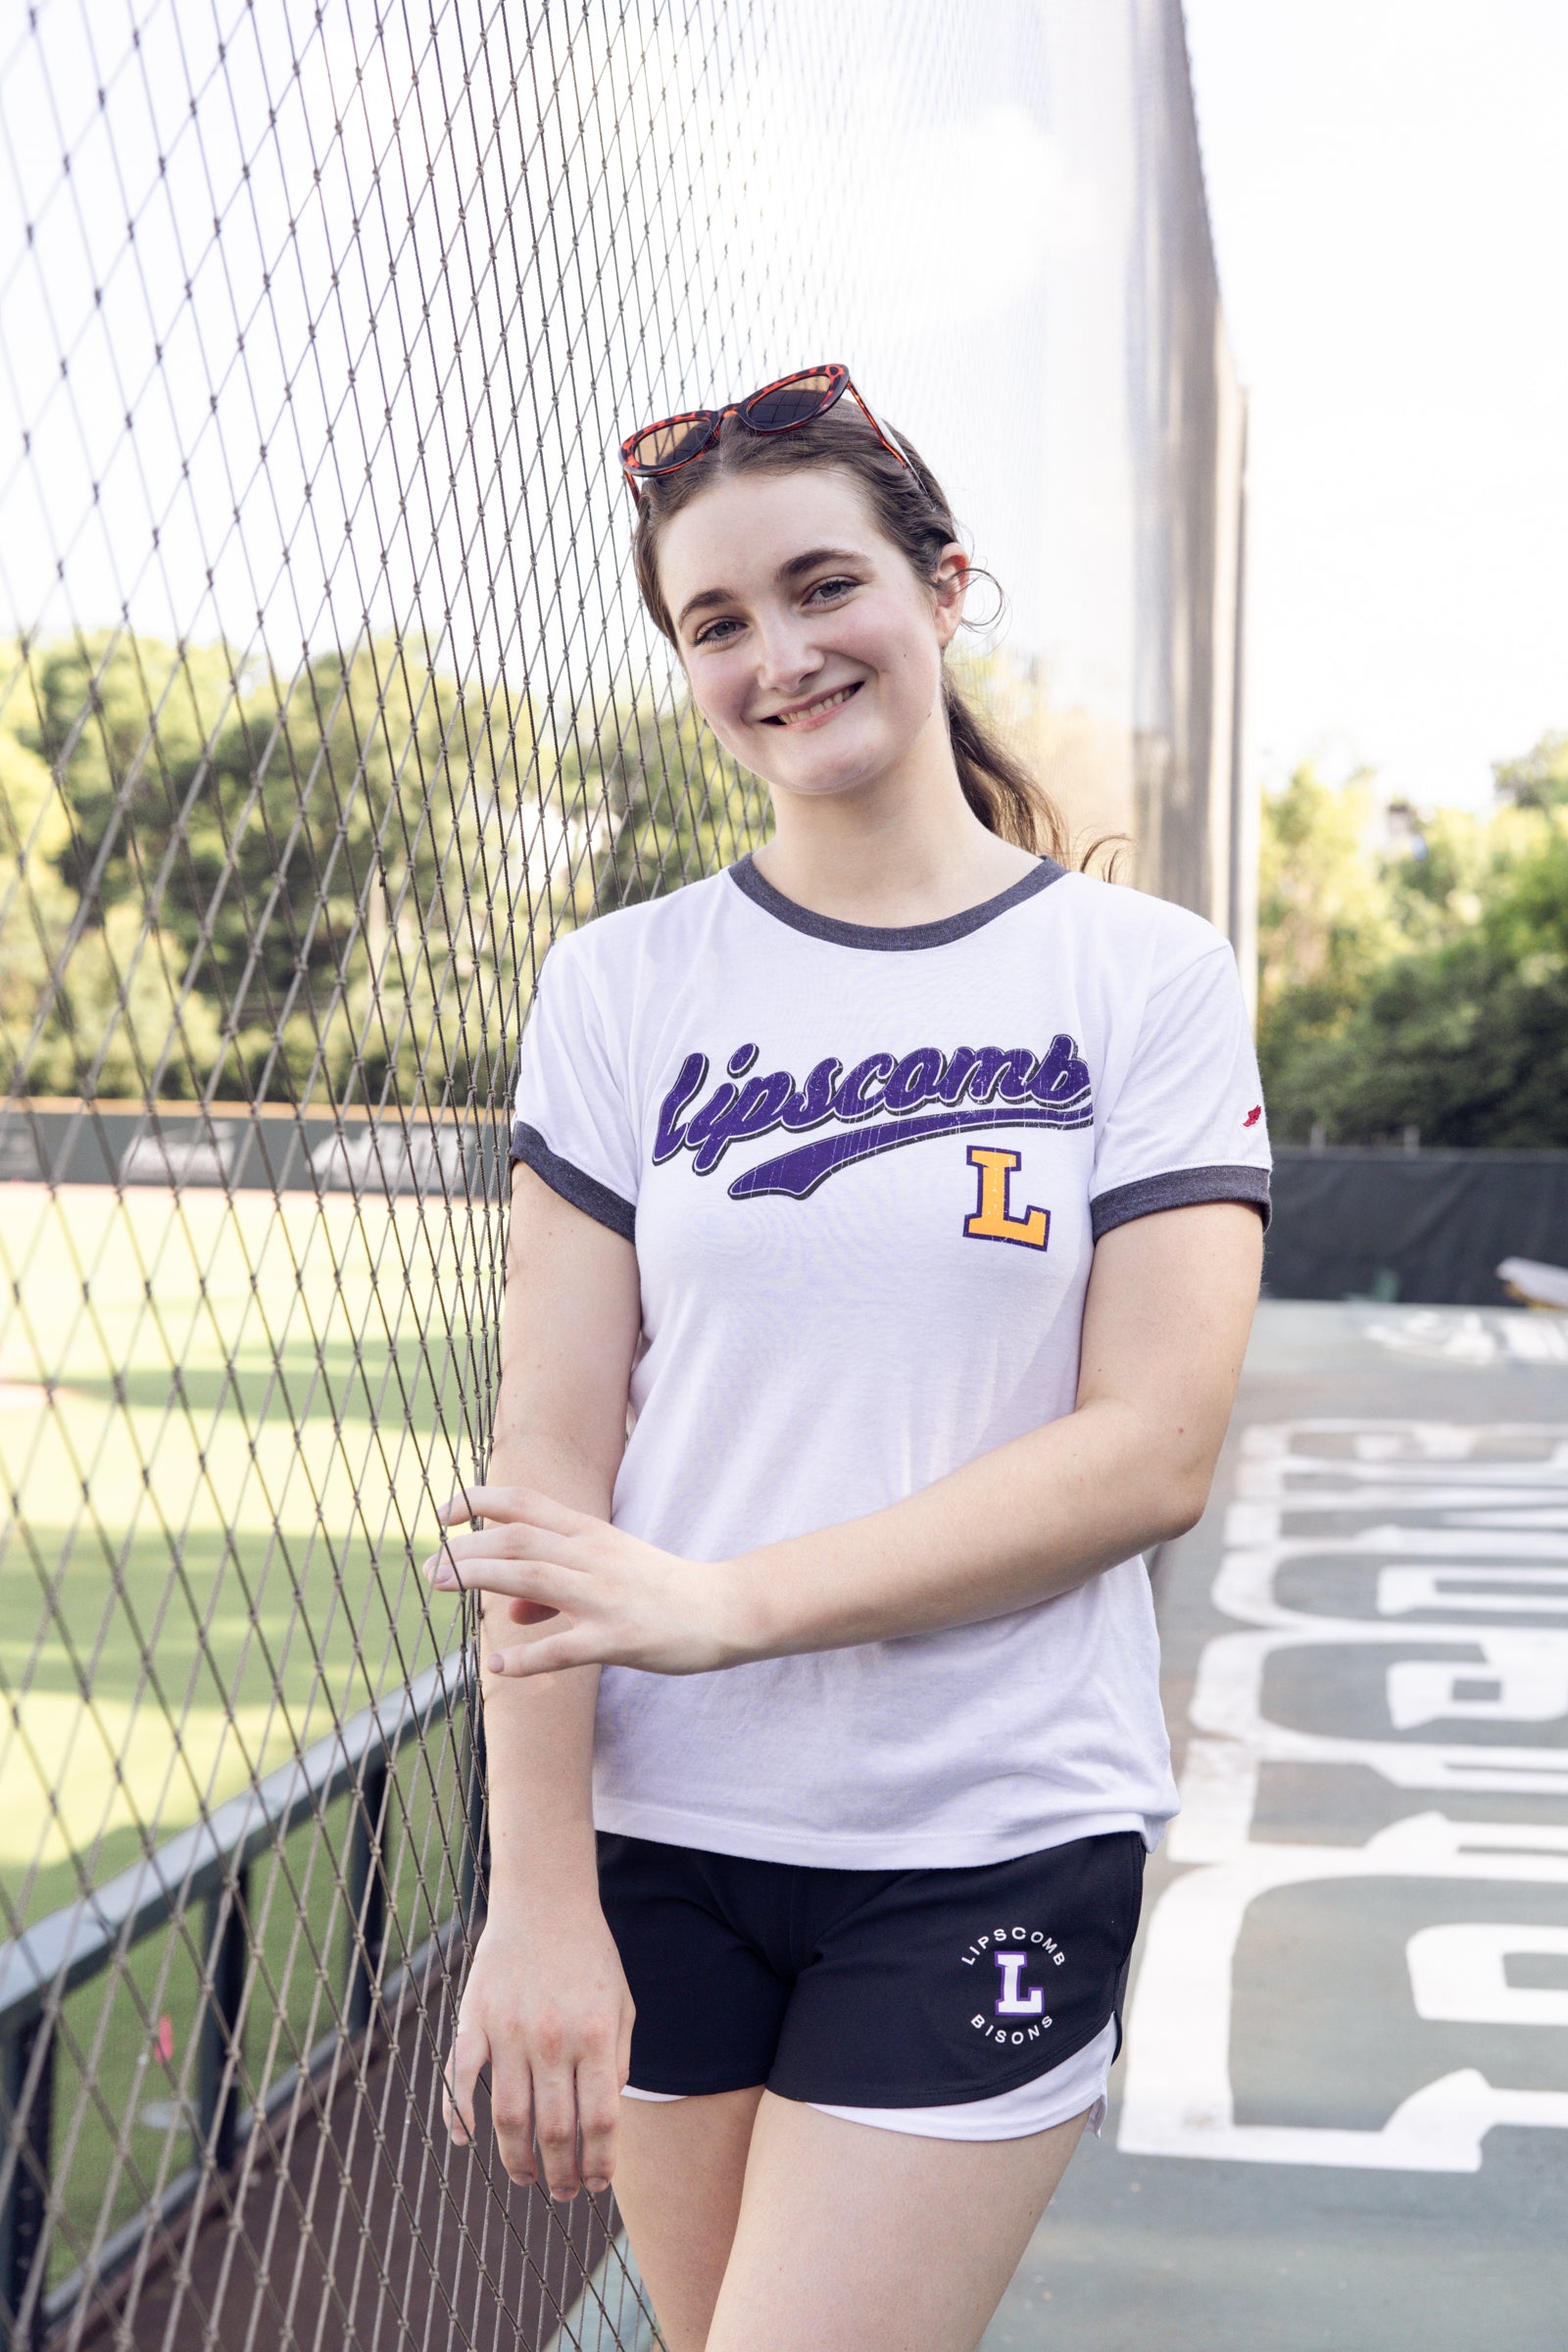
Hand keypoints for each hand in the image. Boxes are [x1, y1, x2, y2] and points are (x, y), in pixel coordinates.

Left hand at [424, 1485, 748, 1676]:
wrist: (723, 1608)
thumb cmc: (660, 1587)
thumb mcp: (606, 1571)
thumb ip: (552, 1588)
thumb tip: (506, 1612)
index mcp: (590, 1533)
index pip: (526, 1503)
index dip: (479, 1500)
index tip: (443, 1513)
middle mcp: (592, 1556)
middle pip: (519, 1538)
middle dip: (467, 1548)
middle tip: (431, 1568)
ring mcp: (605, 1596)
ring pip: (532, 1578)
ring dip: (481, 1578)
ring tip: (442, 1585)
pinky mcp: (619, 1637)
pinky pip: (566, 1647)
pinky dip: (528, 1656)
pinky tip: (498, 1666)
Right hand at [446, 1902, 634, 2198]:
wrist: (545, 1900)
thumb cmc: (590, 1956)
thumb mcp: (622, 2004)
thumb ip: (617, 2062)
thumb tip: (604, 2121)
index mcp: (596, 2035)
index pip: (600, 2120)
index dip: (600, 2163)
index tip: (597, 2186)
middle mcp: (553, 2037)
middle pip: (554, 2129)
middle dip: (560, 2174)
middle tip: (562, 2194)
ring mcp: (509, 2030)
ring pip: (507, 2117)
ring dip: (515, 2160)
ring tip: (525, 2179)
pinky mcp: (474, 2019)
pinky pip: (460, 2079)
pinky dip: (458, 2116)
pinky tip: (466, 2141)